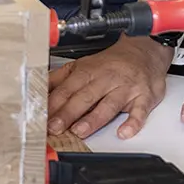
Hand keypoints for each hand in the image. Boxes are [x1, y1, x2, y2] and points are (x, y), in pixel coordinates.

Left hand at [48, 37, 173, 140]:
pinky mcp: (144, 97)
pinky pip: (139, 111)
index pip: (67, 89)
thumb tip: (38, 88)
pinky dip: (133, 122)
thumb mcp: (84, 65)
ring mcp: (125, 89)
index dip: (53, 103)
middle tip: (55, 128)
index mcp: (88, 71)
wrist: (145, 50)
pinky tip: (124, 132)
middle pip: (84, 97)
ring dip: (94, 119)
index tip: (41, 117)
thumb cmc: (112, 62)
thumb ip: (61, 78)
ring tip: (80, 131)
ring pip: (109, 104)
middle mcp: (106, 79)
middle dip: (68, 112)